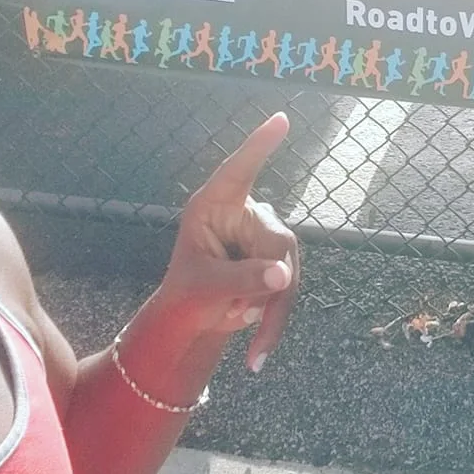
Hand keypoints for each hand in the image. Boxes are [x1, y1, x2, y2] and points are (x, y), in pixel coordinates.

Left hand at [150, 112, 299, 371]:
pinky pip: (289, 286)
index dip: (259, 145)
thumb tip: (284, 274)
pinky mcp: (276, 260)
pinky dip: (276, 320)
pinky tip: (257, 354)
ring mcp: (262, 237)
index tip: (281, 119)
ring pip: (288, 268)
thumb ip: (242, 278)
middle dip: (265, 284)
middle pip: (277, 241)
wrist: (189, 324)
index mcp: (213, 206)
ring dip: (272, 310)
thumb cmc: (184, 298)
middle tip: (240, 315)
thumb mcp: (205, 289)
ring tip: (248, 347)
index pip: (239, 170)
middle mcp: (243, 215)